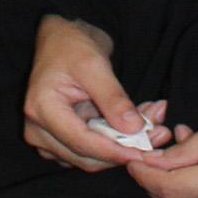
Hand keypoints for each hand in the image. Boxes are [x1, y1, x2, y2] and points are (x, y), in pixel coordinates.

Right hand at [21, 14, 170, 170]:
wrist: (60, 40)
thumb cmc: (71, 45)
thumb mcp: (94, 64)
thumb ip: (113, 98)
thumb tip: (134, 129)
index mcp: (41, 109)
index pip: (82, 142)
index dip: (115, 151)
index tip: (145, 151)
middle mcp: (38, 130)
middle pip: (86, 157)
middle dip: (124, 149)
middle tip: (159, 133)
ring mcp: (47, 138)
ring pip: (91, 158)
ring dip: (122, 146)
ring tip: (151, 123)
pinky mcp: (60, 139)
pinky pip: (90, 150)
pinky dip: (115, 142)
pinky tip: (135, 124)